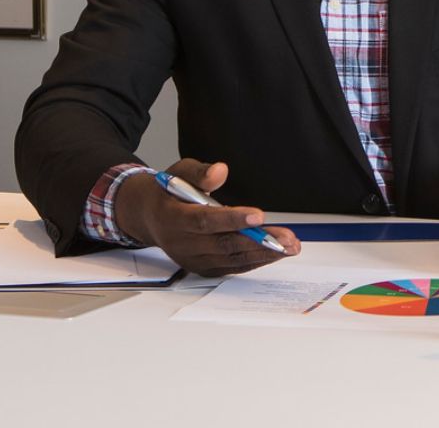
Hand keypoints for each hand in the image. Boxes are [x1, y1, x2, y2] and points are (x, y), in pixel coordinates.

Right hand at [114, 158, 299, 276]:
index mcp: (173, 217)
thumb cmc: (168, 193)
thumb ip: (200, 172)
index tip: (258, 216)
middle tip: (287, 238)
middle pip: (223, 244)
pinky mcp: (201, 267)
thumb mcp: (179, 172)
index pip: (204, 221)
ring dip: (263, 254)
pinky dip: (254, 261)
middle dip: (258, 242)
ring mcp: (191, 258)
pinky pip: (230, 267)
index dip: (232, 220)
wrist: (148, 216)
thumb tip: (220, 171)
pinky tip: (275, 253)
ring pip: (230, 259)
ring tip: (290, 246)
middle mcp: (181, 242)